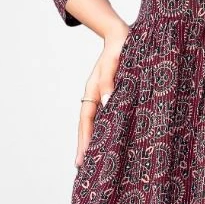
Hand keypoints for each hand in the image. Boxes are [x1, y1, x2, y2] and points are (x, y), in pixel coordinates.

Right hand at [75, 23, 129, 167]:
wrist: (124, 35)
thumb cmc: (120, 46)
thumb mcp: (115, 61)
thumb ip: (110, 80)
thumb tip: (108, 101)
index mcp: (93, 90)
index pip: (86, 120)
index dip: (84, 140)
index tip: (81, 159)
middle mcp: (97, 96)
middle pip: (88, 125)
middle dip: (85, 146)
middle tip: (80, 168)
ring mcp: (105, 96)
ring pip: (98, 122)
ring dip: (95, 139)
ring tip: (93, 160)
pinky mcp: (116, 95)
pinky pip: (109, 116)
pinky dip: (108, 129)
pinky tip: (111, 140)